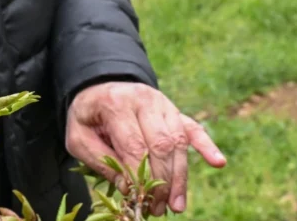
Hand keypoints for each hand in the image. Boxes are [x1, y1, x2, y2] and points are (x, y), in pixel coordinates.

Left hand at [66, 82, 225, 216]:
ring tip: (176, 205)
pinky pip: (193, 128)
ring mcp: (162, 103)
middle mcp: (143, 100)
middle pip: (162, 145)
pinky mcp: (174, 110)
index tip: (139, 200)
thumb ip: (101, 160)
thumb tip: (128, 188)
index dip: (140, 176)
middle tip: (156, 208)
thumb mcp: (79, 137)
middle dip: (162, 182)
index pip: (134, 145)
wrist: (98, 87)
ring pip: (178, 142)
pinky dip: (206, 145)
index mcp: (116, 104)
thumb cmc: (88, 117)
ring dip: (180, 177)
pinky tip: (217, 162)